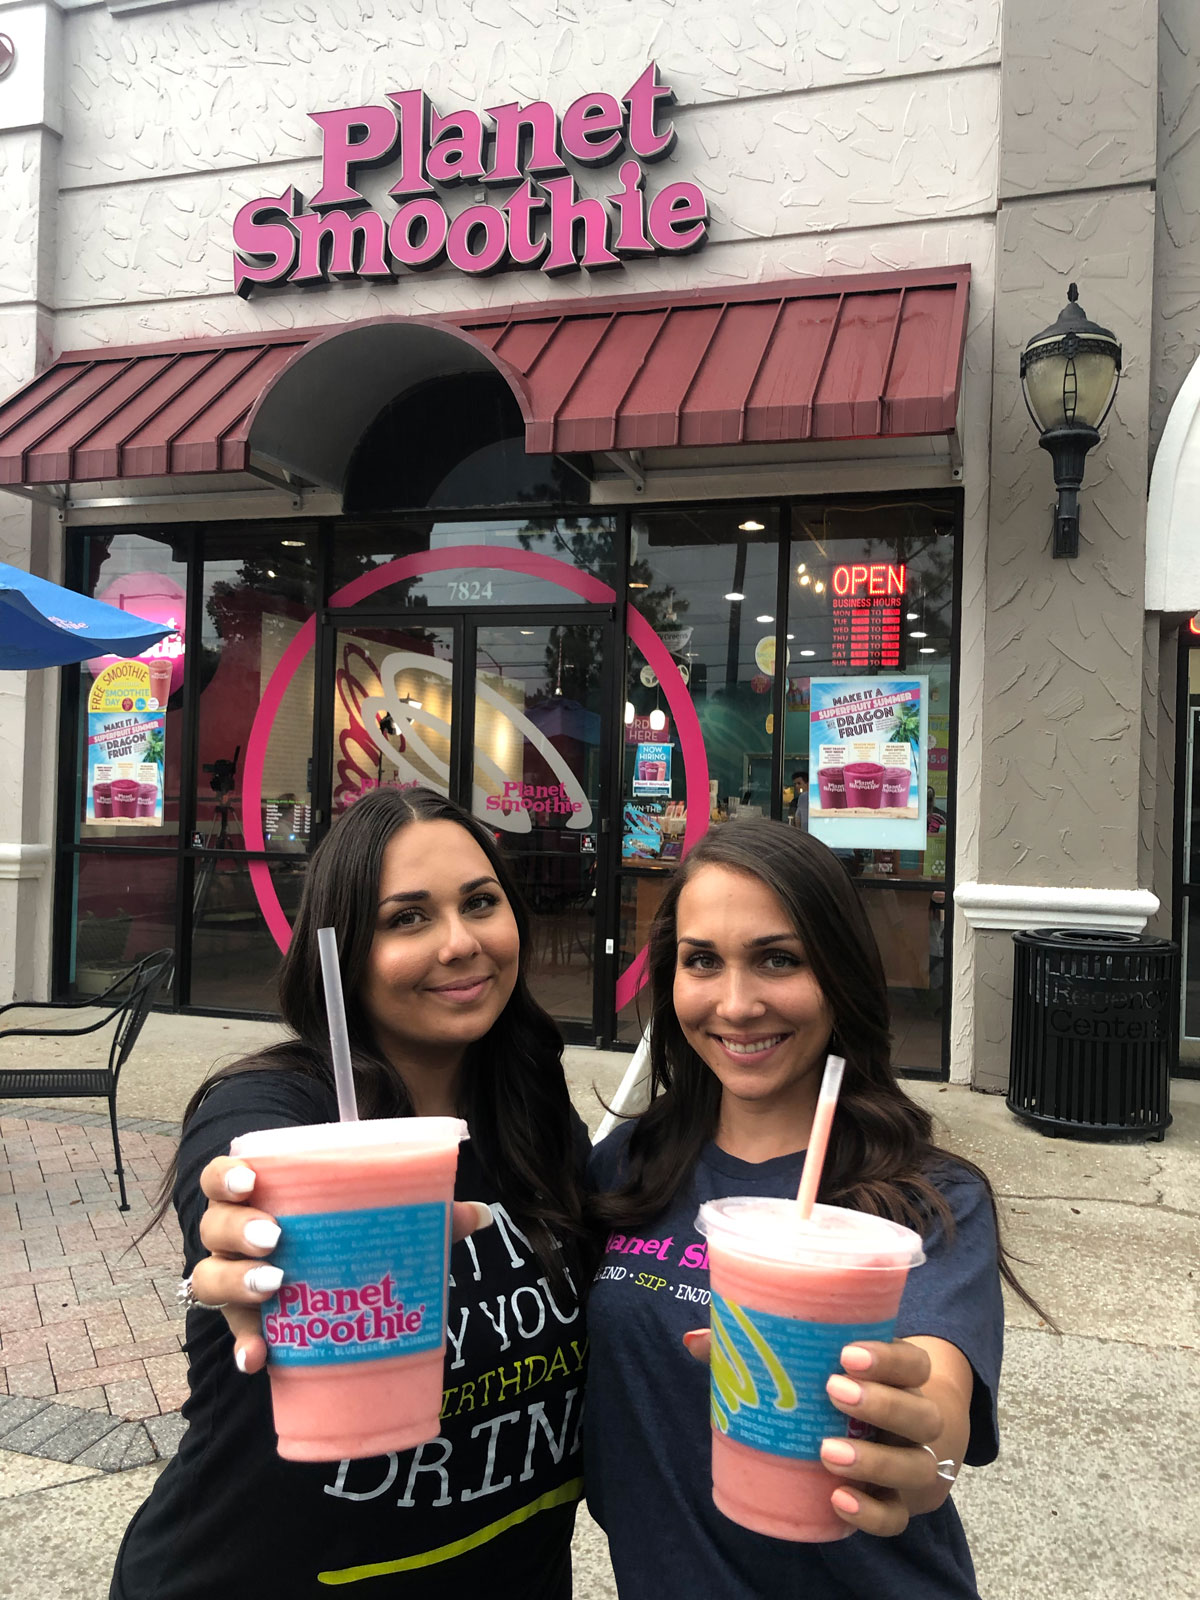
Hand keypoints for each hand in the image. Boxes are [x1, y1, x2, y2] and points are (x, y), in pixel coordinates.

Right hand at [190, 1155, 492, 1374]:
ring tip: (276, 1286)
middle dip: (240, 1229)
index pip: (223, 1177)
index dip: (226, 1176)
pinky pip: (233, 1334)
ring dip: (238, 1281)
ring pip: (211, 1276)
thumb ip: (424, 1213)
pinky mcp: (244, 1322)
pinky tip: (258, 1360)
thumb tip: (482, 1215)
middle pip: (215, 1226)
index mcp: (257, 1197)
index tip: (252, 1181)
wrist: (314, 1287)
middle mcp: (233, 1237)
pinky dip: (244, 1346)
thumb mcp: (372, 1221)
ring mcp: (233, 1281)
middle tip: (277, 1238)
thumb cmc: (338, 1238)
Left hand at [682, 1333, 966, 1536]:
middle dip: (882, 1403)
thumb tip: (696, 1341)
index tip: (847, 1354)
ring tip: (828, 1452)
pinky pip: (897, 1517)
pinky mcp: (900, 1504)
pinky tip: (838, 1500)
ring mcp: (912, 1464)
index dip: (887, 1358)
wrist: (896, 1439)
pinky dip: (871, 1513)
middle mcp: (916, 1419)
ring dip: (875, 1460)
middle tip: (833, 1392)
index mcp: (901, 1376)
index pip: (912, 1362)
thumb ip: (760, 1351)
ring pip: (915, 1465)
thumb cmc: (841, 1389)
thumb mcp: (817, 1364)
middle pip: (922, 1413)